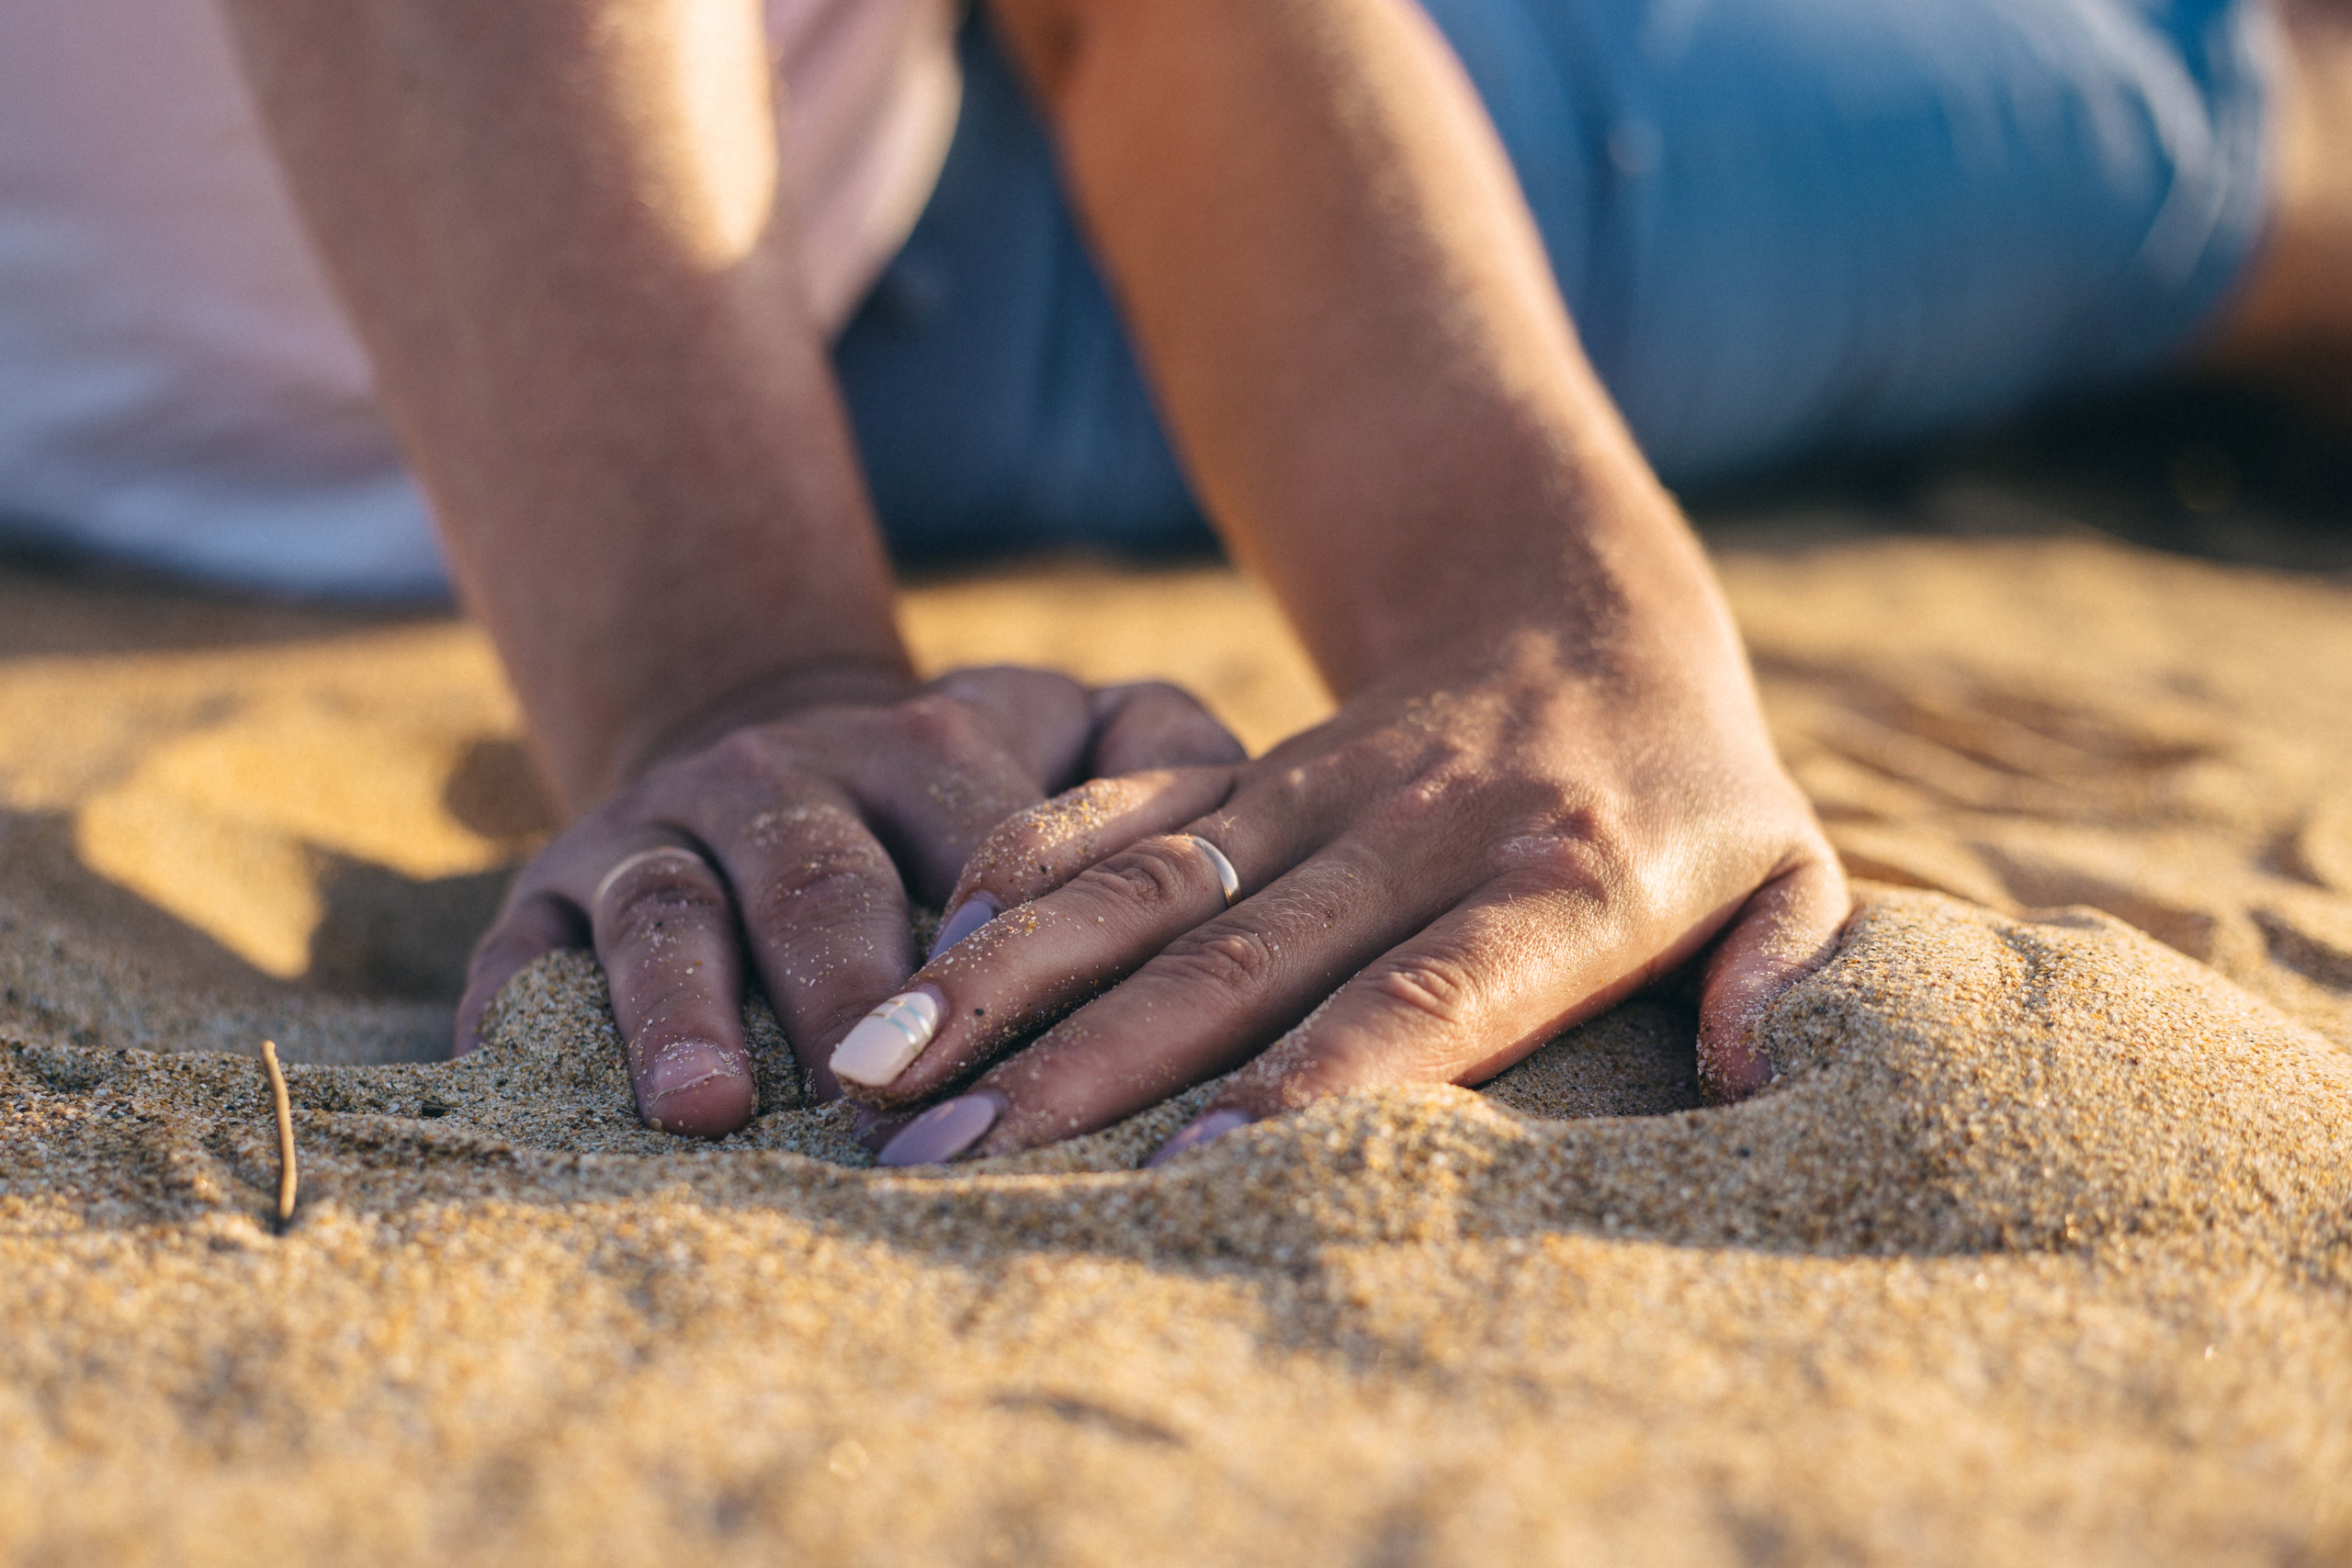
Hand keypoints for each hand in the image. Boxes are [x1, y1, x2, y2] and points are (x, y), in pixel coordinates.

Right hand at [456, 665, 1245, 1138]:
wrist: (774, 751)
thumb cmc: (971, 786)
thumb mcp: (1078, 734)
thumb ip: (1173, 758)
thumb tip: (1254, 808)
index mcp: (938, 740)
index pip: (986, 833)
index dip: (1016, 934)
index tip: (1057, 1040)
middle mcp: (793, 773)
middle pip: (827, 875)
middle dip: (855, 983)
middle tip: (885, 1101)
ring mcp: (665, 828)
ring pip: (673, 907)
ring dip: (689, 1005)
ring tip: (714, 1111)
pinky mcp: (557, 891)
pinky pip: (534, 958)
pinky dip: (540, 1021)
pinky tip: (548, 1092)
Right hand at [828, 608, 1849, 1166]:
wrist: (1582, 612)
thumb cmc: (1695, 801)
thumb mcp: (1788, 876)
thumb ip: (1788, 974)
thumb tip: (1749, 1074)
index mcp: (1565, 882)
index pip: (1423, 1000)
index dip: (1307, 1085)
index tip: (1188, 1175)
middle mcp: (1424, 830)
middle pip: (1242, 956)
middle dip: (1089, 1063)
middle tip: (955, 1161)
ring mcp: (1320, 789)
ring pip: (1152, 880)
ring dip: (1014, 977)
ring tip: (887, 1066)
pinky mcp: (1248, 763)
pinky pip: (1125, 806)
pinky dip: (1026, 870)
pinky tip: (928, 944)